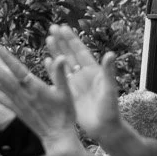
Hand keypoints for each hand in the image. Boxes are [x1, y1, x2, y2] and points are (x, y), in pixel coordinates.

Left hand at [0, 42, 82, 152]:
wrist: (57, 136)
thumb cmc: (65, 114)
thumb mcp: (66, 93)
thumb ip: (60, 74)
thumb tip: (60, 57)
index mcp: (35, 88)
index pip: (18, 69)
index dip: (6, 57)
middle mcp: (23, 95)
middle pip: (3, 76)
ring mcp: (17, 103)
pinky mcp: (15, 109)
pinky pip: (0, 98)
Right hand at [44, 27, 123, 143]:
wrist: (104, 128)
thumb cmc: (110, 109)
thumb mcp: (110, 89)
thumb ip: (108, 71)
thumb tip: (110, 54)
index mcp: (93, 71)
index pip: (80, 51)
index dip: (72, 40)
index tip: (64, 27)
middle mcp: (83, 75)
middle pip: (70, 53)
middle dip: (62, 41)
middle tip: (52, 28)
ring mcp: (76, 83)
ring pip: (64, 64)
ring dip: (56, 52)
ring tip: (48, 39)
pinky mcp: (69, 93)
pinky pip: (59, 78)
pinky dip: (53, 69)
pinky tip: (46, 61)